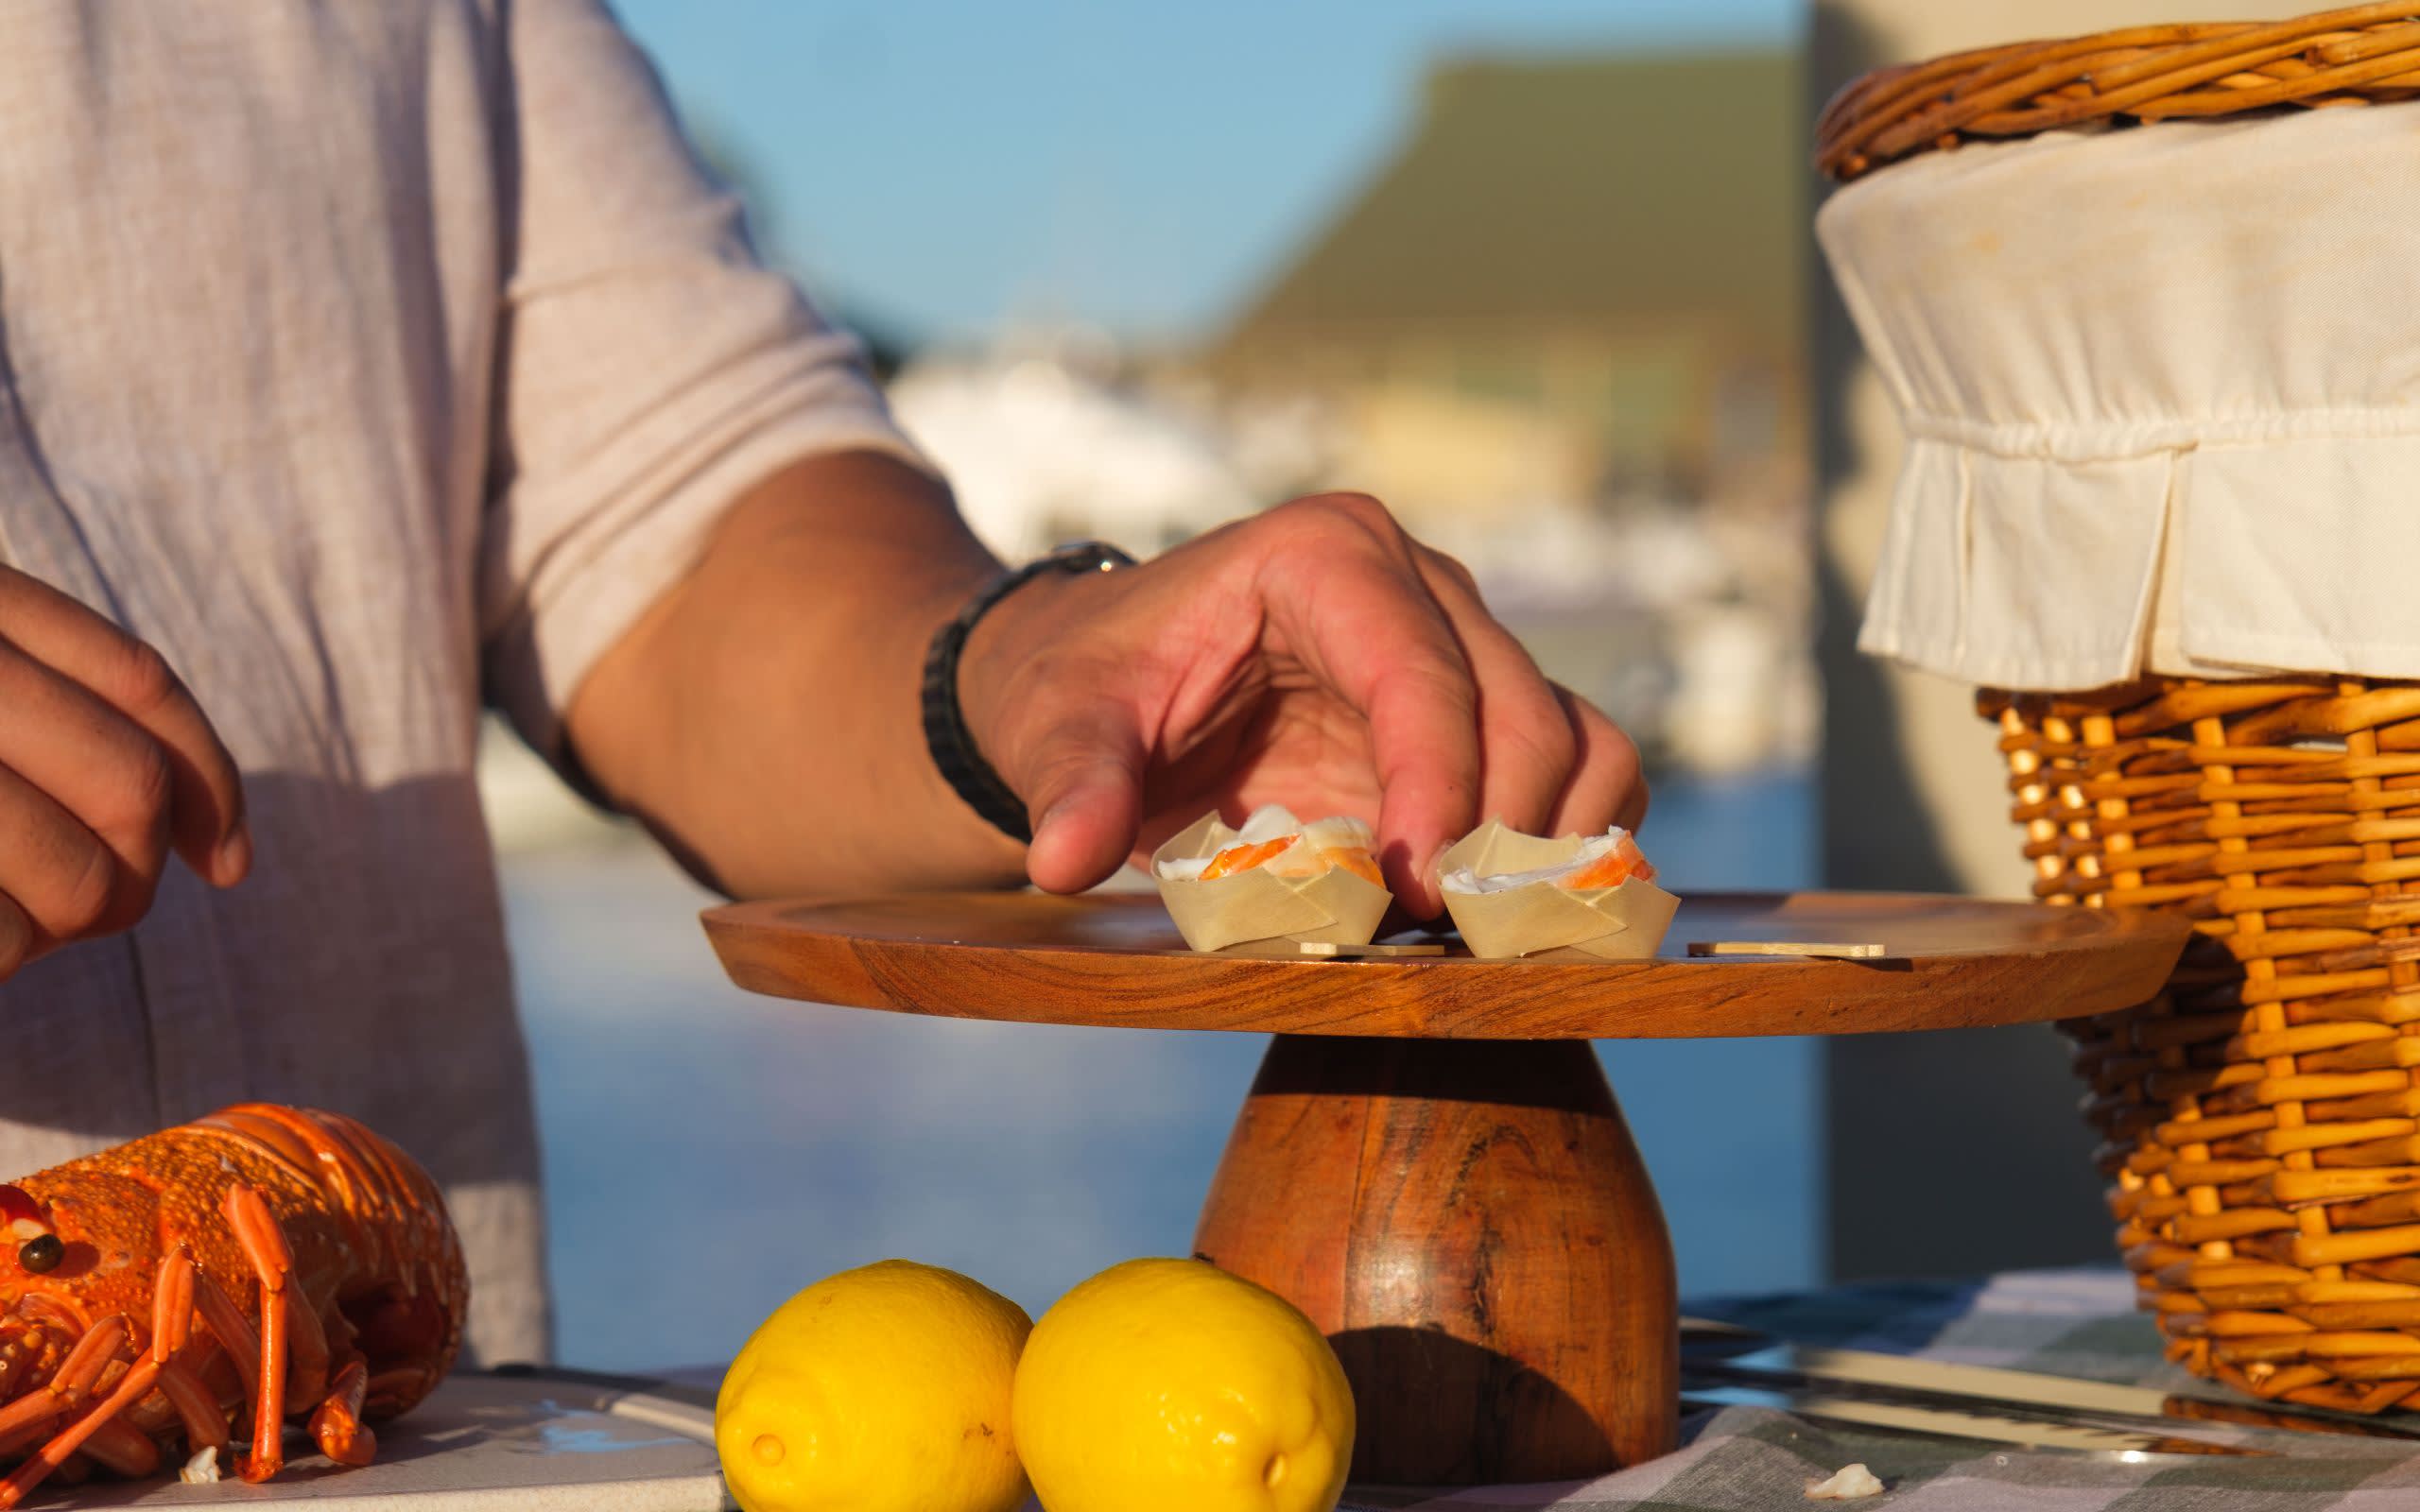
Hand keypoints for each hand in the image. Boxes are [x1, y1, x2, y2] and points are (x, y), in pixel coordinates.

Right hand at [0, 568, 250, 976]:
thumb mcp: (13, 718)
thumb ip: (66, 722)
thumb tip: (231, 859)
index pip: (136, 678)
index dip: (208, 778)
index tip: (231, 861)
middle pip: (130, 785)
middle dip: (138, 865)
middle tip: (95, 906)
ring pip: (82, 879)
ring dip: (65, 921)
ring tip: (11, 918)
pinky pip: (7, 940)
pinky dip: (7, 956)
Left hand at [959, 493, 1645, 916]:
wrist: (1104, 691)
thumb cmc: (1085, 692)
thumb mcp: (1058, 729)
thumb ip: (1071, 788)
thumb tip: (1066, 858)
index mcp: (1322, 555)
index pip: (1419, 672)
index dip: (1438, 787)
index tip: (1416, 893)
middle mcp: (1417, 581)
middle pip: (1522, 711)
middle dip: (1500, 835)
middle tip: (1447, 936)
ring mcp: (1463, 644)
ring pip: (1575, 741)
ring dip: (1552, 848)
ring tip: (1481, 932)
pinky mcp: (1483, 712)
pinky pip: (1579, 772)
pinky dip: (1565, 848)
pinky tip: (1499, 915)